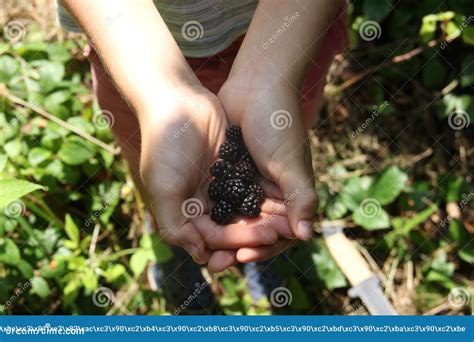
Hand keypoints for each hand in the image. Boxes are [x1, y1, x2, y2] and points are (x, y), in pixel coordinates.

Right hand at [139, 84, 280, 270]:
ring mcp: (220, 186)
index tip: (246, 254)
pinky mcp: (235, 168)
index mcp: (184, 212)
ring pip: (245, 210)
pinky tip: (282, 204)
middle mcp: (203, 203)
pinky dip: (265, 197)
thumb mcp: (163, 189)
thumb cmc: (165, 145)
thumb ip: (176, 226)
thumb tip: (201, 257)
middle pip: (231, 228)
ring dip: (262, 220)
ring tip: (282, 226)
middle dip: (249, 235)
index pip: (210, 238)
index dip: (228, 247)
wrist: (178, 101)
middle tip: (271, 238)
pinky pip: (252, 188)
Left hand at [218, 77, 317, 262]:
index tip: (242, 255)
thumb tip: (306, 236)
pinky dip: (214, 213)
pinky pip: (223, 199)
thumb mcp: (290, 162)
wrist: (258, 86)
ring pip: (237, 218)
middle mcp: (272, 193)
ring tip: (204, 250)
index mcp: (291, 195)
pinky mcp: (233, 171)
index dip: (262, 247)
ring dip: (222, 235)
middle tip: (216, 263)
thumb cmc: (278, 123)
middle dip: (237, 246)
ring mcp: (251, 182)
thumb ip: (300, 198)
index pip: (280, 232)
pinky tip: (197, 224)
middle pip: (254, 230)